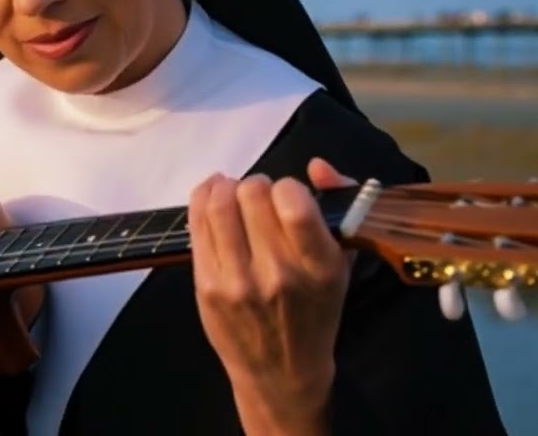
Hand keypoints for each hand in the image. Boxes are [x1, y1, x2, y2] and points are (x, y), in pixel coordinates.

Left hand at [188, 158, 357, 434]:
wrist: (281, 372)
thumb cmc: (315, 312)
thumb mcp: (341, 266)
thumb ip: (338, 207)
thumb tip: (316, 165)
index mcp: (319, 268)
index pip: (294, 205)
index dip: (286, 187)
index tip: (286, 194)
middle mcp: (278, 274)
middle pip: (251, 197)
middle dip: (255, 185)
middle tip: (257, 194)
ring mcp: (237, 281)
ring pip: (219, 206)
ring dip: (225, 187)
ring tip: (232, 190)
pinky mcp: (206, 285)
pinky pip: (196, 225)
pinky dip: (202, 198)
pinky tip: (211, 195)